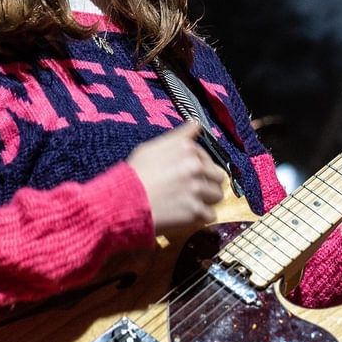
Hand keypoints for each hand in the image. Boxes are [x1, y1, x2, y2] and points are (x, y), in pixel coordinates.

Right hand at [126, 121, 227, 236]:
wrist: (123, 201)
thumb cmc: (134, 174)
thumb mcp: (152, 147)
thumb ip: (178, 137)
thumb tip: (196, 124)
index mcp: (187, 149)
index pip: (208, 157)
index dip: (200, 167)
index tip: (188, 175)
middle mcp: (196, 166)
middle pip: (218, 177)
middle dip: (208, 184)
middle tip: (192, 191)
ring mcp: (197, 189)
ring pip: (217, 196)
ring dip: (207, 200)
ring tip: (190, 203)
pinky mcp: (195, 211)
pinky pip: (209, 215)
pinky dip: (199, 217)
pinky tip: (186, 214)